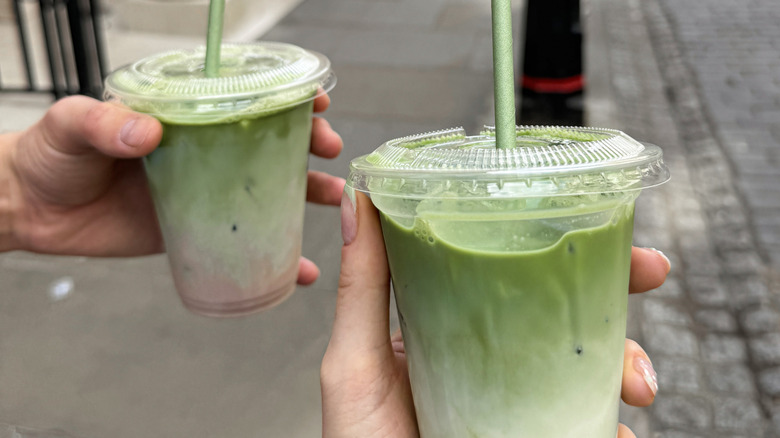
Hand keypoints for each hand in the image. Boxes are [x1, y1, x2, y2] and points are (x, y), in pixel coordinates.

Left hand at [0, 94, 342, 283]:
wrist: (33, 212)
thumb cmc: (50, 156)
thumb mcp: (72, 127)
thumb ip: (105, 122)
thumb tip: (147, 131)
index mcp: (183, 114)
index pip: (243, 97)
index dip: (285, 98)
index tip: (315, 102)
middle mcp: (202, 149)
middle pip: (269, 142)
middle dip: (307, 143)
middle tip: (327, 150)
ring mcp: (204, 189)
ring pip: (268, 188)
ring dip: (306, 192)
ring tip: (333, 199)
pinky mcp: (197, 227)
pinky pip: (244, 237)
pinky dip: (277, 254)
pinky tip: (301, 270)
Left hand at [320, 191, 670, 437]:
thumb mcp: (354, 362)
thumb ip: (360, 288)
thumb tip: (359, 199)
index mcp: (451, 325)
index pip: (510, 269)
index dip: (557, 240)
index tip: (595, 216)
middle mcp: (490, 357)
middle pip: (563, 311)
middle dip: (614, 291)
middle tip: (652, 274)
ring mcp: (516, 399)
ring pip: (587, 364)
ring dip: (626, 361)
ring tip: (636, 382)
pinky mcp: (535, 431)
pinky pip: (586, 422)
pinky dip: (611, 422)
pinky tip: (614, 427)